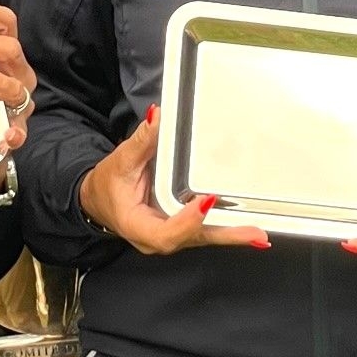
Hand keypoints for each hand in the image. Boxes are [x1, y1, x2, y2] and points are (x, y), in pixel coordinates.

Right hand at [78, 105, 269, 253]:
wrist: (98, 200)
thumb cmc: (107, 185)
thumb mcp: (120, 161)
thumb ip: (141, 141)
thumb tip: (157, 117)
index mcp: (137, 226)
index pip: (165, 233)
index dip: (187, 221)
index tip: (205, 201)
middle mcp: (156, 238)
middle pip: (194, 239)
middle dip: (225, 235)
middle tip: (254, 232)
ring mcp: (171, 235)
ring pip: (203, 237)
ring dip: (232, 235)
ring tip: (258, 233)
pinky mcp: (181, 229)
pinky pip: (205, 231)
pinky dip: (227, 230)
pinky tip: (250, 232)